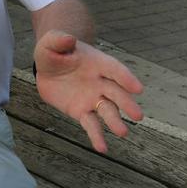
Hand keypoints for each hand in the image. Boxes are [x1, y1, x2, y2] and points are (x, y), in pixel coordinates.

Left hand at [34, 30, 143, 153]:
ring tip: (122, 132)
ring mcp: (93, 98)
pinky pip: (91, 124)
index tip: (138, 89)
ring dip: (115, 121)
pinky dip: (97, 136)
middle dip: (126, 103)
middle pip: (116, 93)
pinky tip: (102, 148)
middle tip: (138, 115)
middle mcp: (100, 82)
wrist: (48, 67)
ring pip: (107, 111)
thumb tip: (69, 39)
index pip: (115, 70)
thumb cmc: (54, 52)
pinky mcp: (82, 111)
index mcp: (97, 62)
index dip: (126, 78)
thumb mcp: (52, 42)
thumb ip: (59, 40)